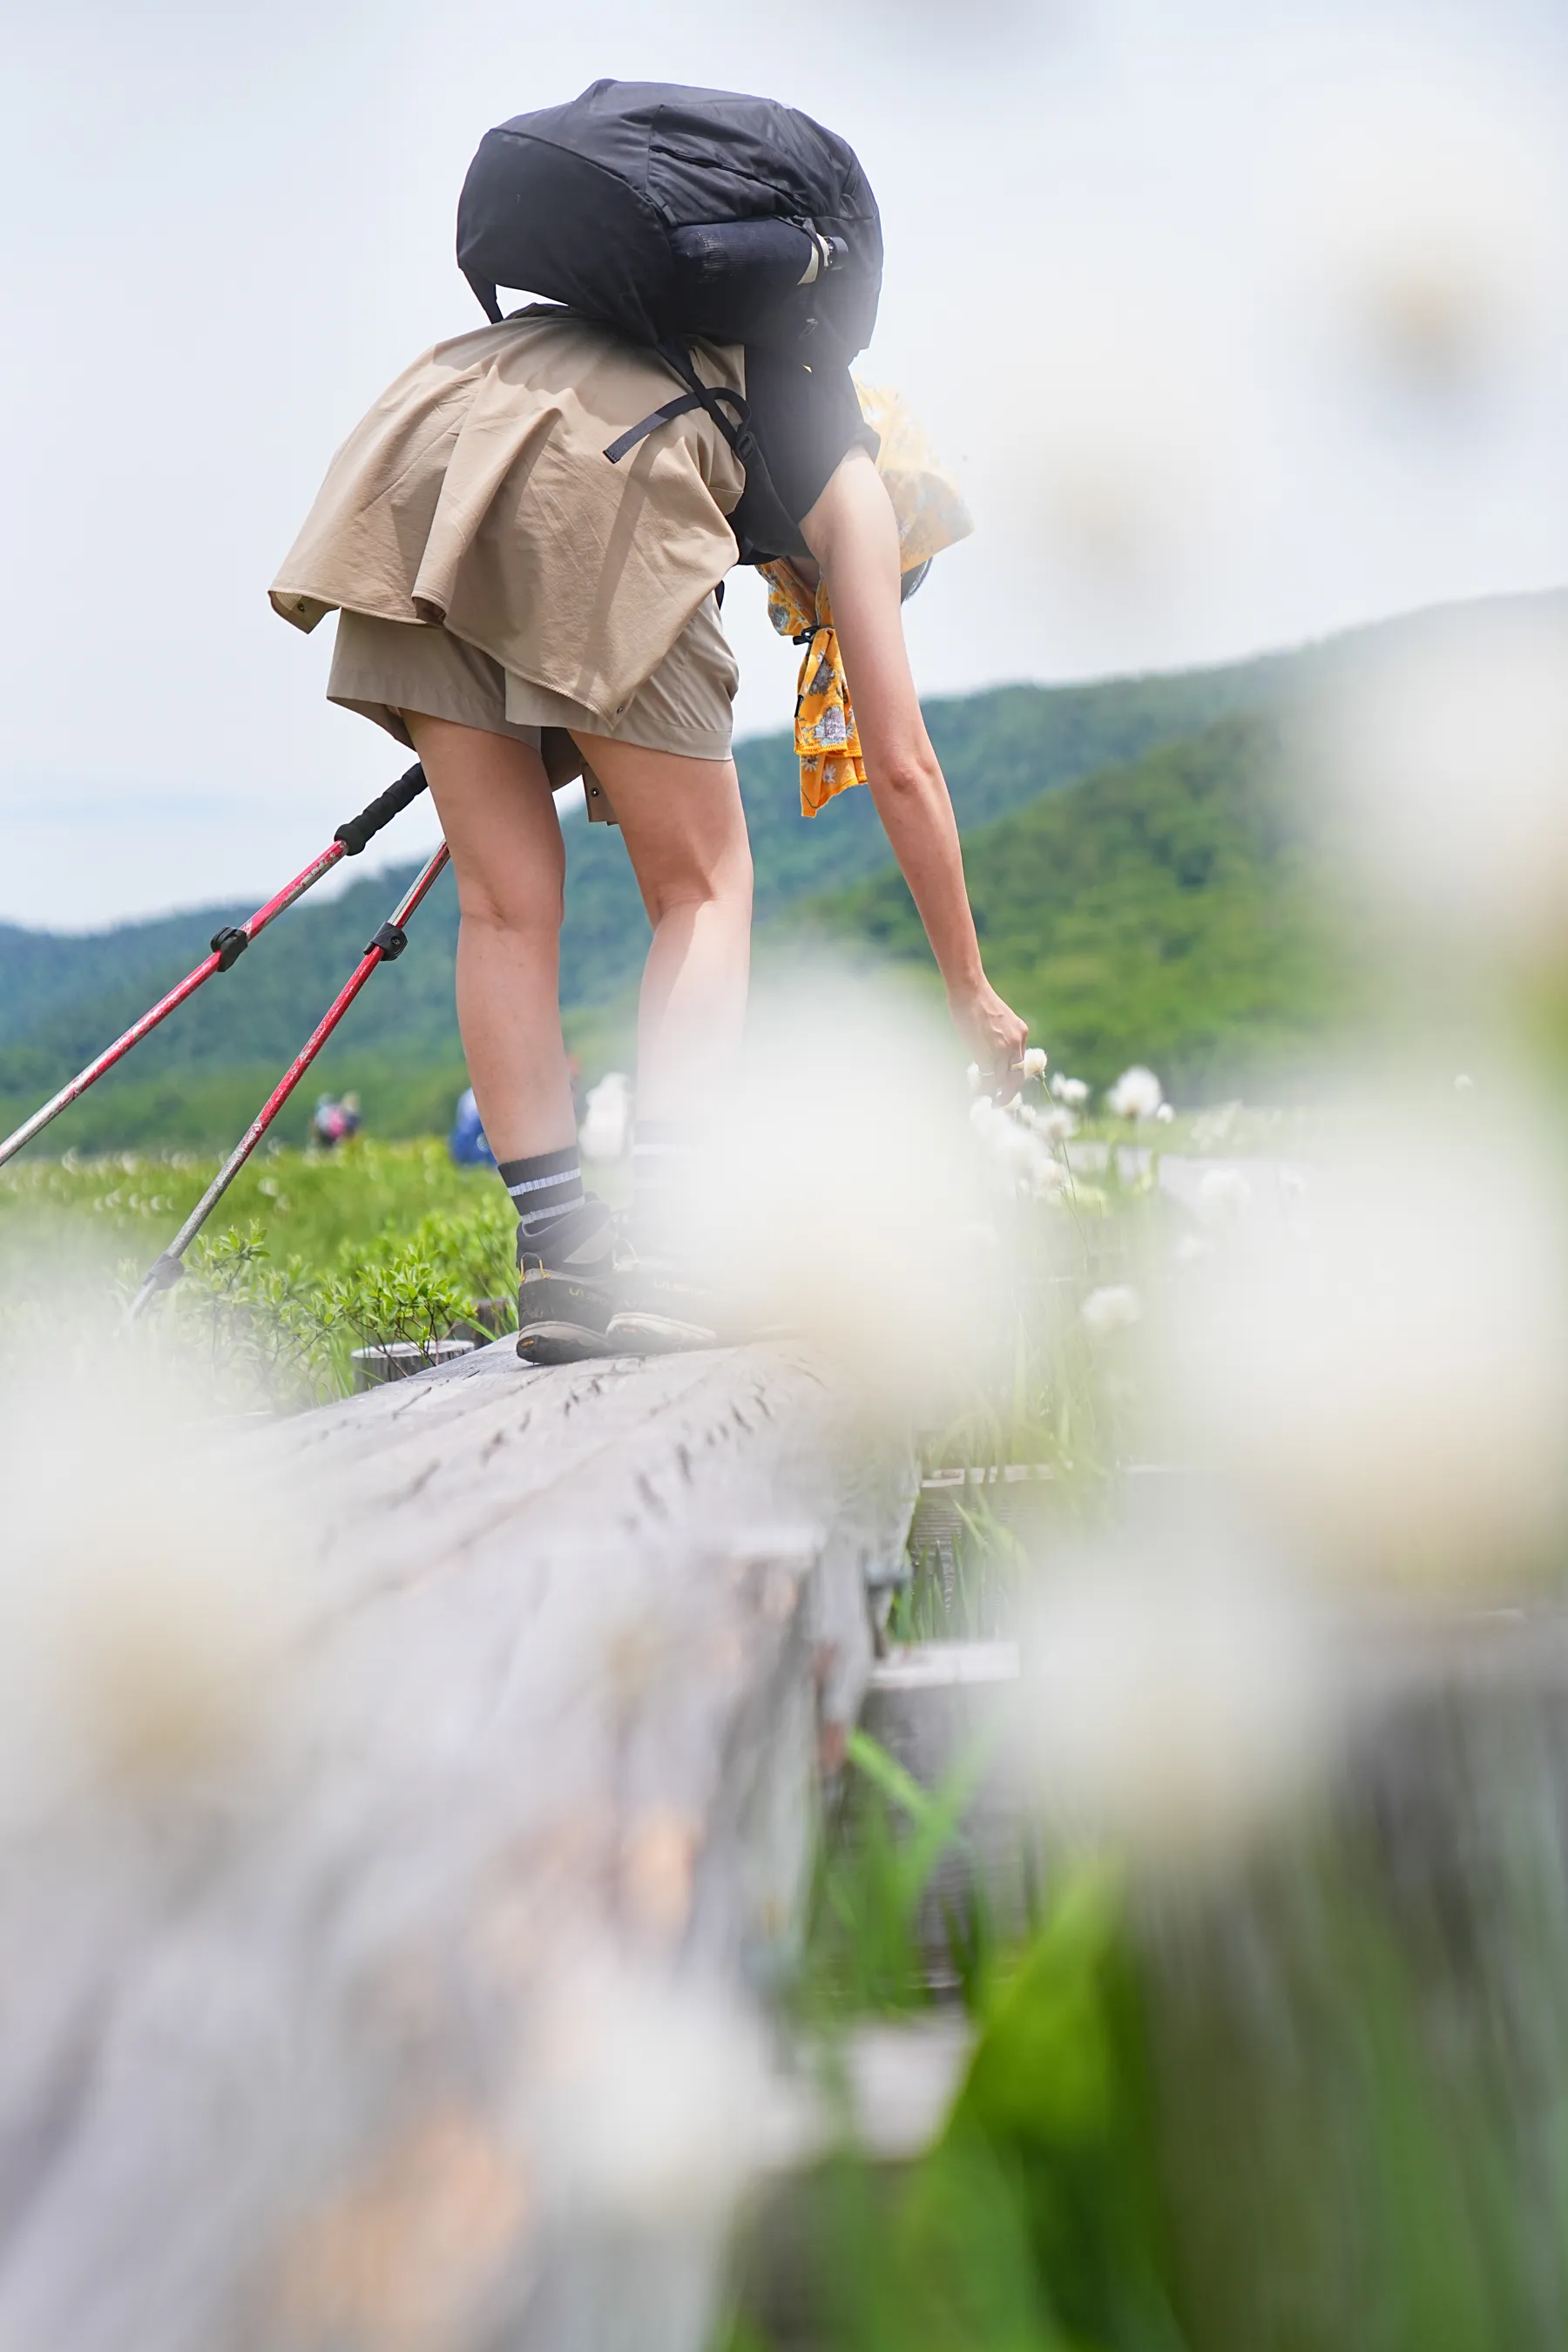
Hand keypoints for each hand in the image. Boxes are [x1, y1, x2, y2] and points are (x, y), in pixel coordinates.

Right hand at [949, 979, 1028, 1099]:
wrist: (970, 990)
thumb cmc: (978, 1003)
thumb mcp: (1001, 1021)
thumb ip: (1003, 1039)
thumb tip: (996, 1060)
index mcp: (1022, 1033)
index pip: (1021, 1064)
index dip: (1014, 1079)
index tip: (1006, 1088)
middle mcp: (1016, 1043)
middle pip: (1016, 1077)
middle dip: (1009, 1094)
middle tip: (1000, 1103)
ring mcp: (1003, 1049)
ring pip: (1002, 1080)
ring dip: (995, 1092)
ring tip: (987, 1099)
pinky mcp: (988, 1052)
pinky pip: (988, 1076)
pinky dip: (983, 1085)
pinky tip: (977, 1090)